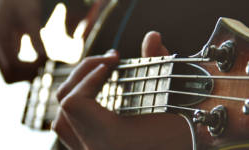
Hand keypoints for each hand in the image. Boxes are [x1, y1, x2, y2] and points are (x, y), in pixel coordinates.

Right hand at [0, 0, 47, 82]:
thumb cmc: (21, 0)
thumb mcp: (31, 17)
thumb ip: (36, 38)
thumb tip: (44, 58)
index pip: (12, 69)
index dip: (31, 68)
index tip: (46, 59)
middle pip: (9, 76)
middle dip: (28, 74)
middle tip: (45, 64)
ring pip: (10, 74)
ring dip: (28, 72)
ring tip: (44, 61)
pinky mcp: (5, 46)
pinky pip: (13, 66)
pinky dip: (26, 67)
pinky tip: (40, 58)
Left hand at [53, 31, 191, 149]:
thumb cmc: (186, 135)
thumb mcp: (174, 100)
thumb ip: (160, 66)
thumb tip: (152, 37)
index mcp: (111, 140)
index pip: (75, 102)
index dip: (89, 75)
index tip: (114, 62)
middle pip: (65, 107)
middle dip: (84, 76)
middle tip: (110, 62)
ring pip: (62, 122)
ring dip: (77, 93)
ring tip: (100, 78)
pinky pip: (71, 133)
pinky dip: (78, 113)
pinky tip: (99, 100)